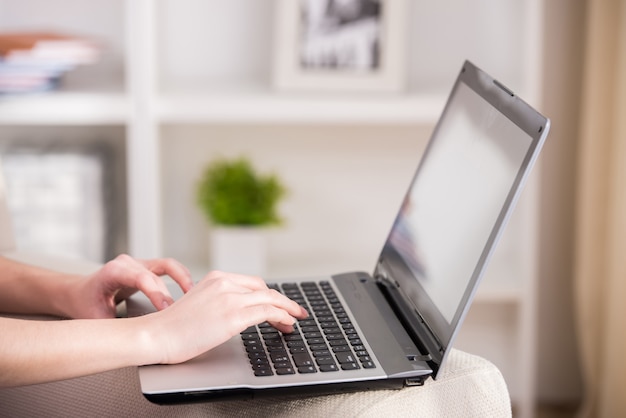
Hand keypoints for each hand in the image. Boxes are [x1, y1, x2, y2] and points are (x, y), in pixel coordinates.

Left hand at [70, 254, 193, 318]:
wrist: (78, 292)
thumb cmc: (85, 304)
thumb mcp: (96, 318)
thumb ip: (116, 327)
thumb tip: (136, 341)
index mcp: (114, 271)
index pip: (142, 278)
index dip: (157, 294)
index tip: (166, 312)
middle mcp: (128, 263)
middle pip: (157, 274)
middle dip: (171, 294)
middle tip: (184, 312)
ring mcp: (139, 263)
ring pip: (168, 264)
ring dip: (184, 278)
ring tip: (197, 295)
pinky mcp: (147, 266)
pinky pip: (169, 268)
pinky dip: (181, 277)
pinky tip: (191, 290)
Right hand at [140, 271, 308, 364]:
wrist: (157, 335)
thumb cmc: (173, 327)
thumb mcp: (200, 304)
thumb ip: (219, 301)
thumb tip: (238, 312)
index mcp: (216, 278)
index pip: (253, 283)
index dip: (270, 295)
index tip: (280, 304)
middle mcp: (225, 283)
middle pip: (265, 289)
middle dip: (283, 301)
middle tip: (295, 312)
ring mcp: (230, 298)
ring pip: (271, 299)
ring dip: (288, 310)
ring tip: (296, 320)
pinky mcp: (233, 316)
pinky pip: (267, 312)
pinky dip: (282, 316)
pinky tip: (287, 324)